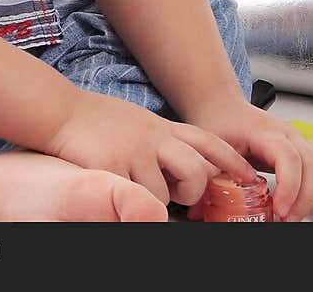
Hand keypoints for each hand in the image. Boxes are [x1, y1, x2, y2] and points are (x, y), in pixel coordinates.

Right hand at [46, 90, 255, 206]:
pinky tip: (117, 183)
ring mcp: (136, 152)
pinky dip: (129, 199)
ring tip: (137, 185)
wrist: (62, 112)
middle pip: (197, 170)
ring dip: (156, 199)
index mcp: (162, 127)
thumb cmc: (98, 120)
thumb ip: (163, 141)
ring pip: (167, 192)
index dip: (233, 160)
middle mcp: (154, 137)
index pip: (208, 141)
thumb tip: (185, 163)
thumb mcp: (140, 124)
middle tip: (178, 193)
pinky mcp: (114, 167)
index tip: (250, 176)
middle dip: (193, 190)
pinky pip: (135, 197)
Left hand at [184, 94, 312, 222]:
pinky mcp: (302, 148)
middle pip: (312, 162)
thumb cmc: (219, 124)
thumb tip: (212, 204)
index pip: (288, 156)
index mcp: (264, 131)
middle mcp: (287, 133)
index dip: (290, 185)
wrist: (223, 107)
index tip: (281, 210)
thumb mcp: (211, 148)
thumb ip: (216, 173)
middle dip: (305, 197)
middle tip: (289, 220)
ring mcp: (297, 139)